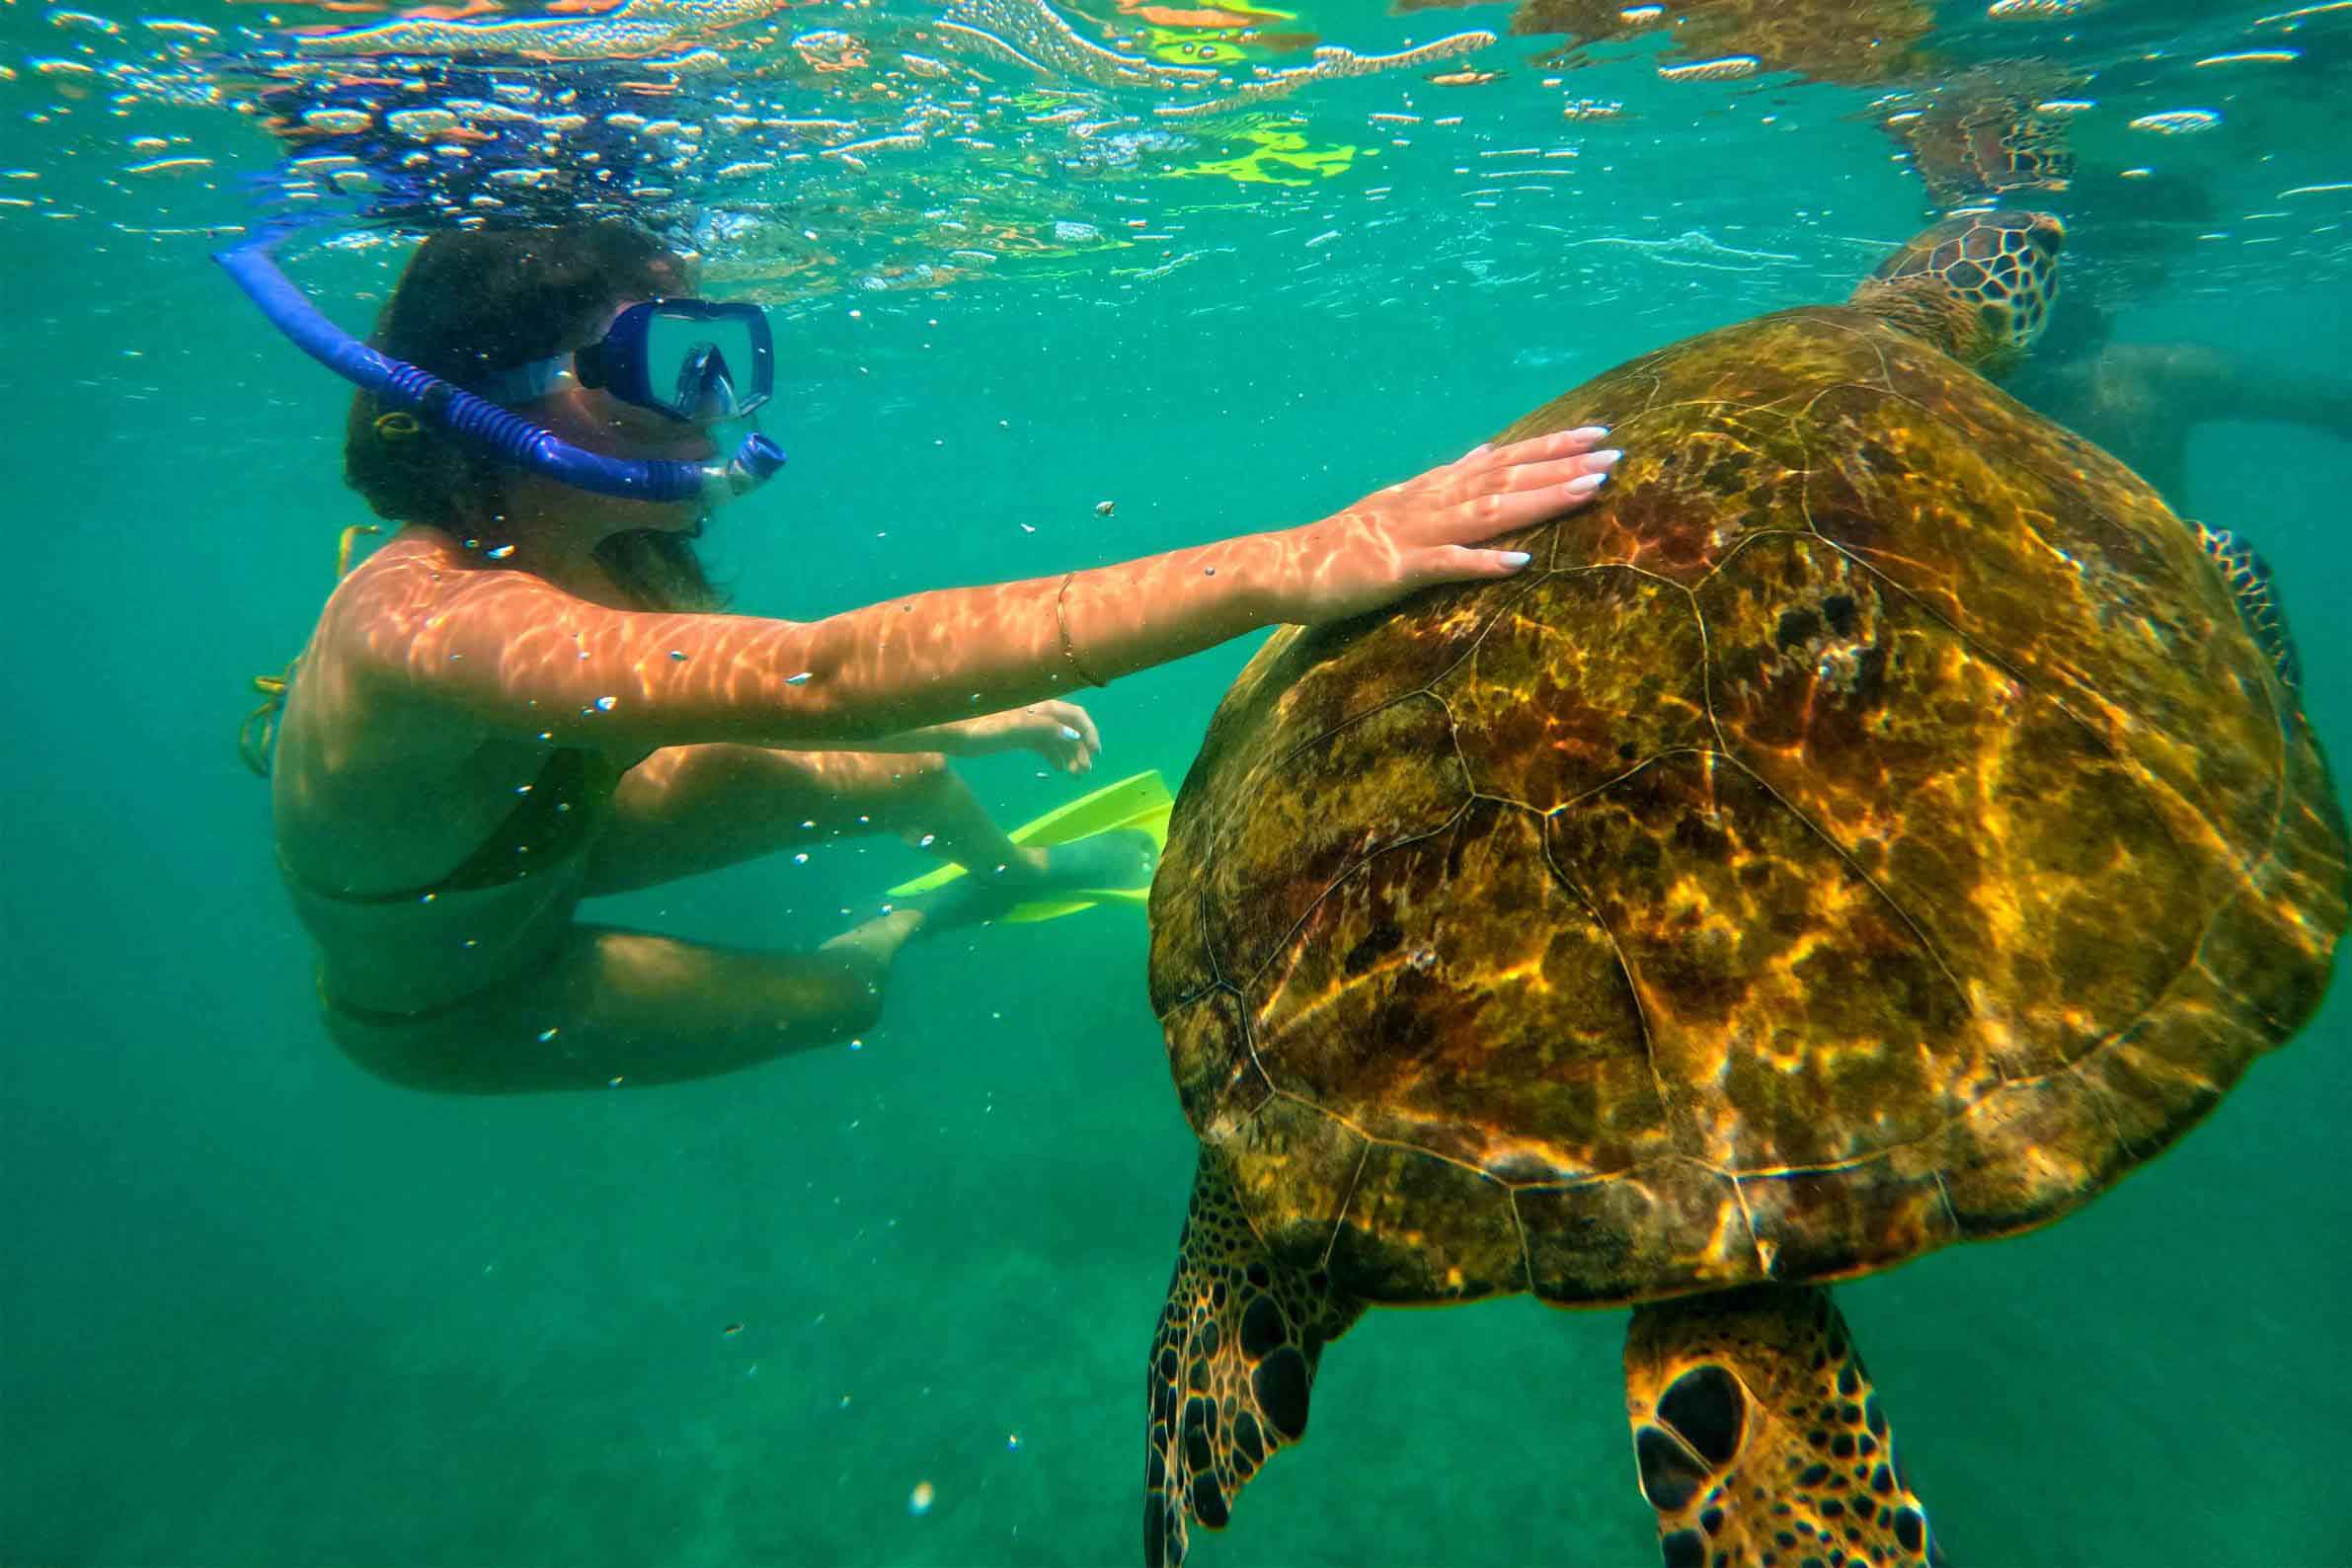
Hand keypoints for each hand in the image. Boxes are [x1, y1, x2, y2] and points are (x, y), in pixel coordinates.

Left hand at [966, 700, 1101, 773]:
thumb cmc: (981, 727)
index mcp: (1040, 706)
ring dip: (1069, 754)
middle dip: (1080, 749)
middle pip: (1069, 729)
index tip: (1095, 754)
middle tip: (1083, 772)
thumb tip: (1073, 734)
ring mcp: (1028, 724)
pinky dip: (1054, 756)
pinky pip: (1044, 745)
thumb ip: (1043, 728)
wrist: (953, 733)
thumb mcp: (1013, 728)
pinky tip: (1059, 769)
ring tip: (1075, 775)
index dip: (1088, 732)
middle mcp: (1038, 713)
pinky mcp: (1019, 736)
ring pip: (1058, 739)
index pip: (1074, 715)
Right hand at [1270, 428, 1619, 624]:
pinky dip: (1482, 561)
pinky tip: (1519, 561)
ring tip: (1588, 491)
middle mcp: (1432, 501)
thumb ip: (1445, 478)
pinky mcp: (1397, 569)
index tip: (1598, 434)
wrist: (1287, 566)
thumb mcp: (1400, 500)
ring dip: (1540, 500)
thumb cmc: (1346, 543)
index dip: (1553, 446)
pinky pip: (1446, 565)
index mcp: (1435, 487)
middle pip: (1507, 478)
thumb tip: (1483, 451)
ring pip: (1488, 511)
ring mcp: (1416, 532)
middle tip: (1615, 455)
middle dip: (1563, 466)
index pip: (1504, 459)